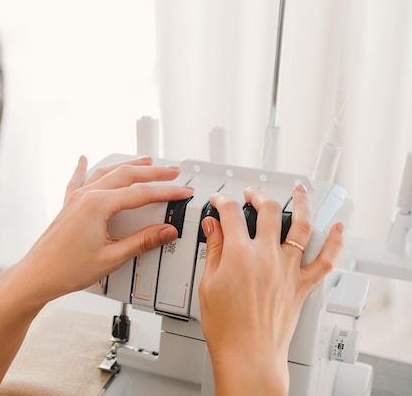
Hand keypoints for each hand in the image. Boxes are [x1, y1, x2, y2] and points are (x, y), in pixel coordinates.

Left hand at [1, 155, 193, 312]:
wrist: (37, 276)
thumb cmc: (66, 269)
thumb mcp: (112, 257)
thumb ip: (142, 242)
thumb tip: (166, 231)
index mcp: (98, 205)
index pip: (141, 193)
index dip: (166, 192)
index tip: (182, 192)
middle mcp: (86, 196)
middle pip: (126, 175)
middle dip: (153, 172)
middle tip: (173, 171)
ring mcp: (75, 199)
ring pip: (106, 172)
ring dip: (128, 166)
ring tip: (146, 162)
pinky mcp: (68, 206)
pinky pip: (78, 180)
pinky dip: (84, 168)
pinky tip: (83, 159)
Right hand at [198, 185, 343, 394]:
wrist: (248, 354)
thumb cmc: (226, 327)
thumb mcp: (209, 284)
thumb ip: (213, 250)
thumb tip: (212, 227)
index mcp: (239, 254)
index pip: (231, 214)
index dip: (222, 202)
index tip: (219, 202)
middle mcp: (267, 257)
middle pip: (268, 211)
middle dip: (258, 196)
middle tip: (251, 195)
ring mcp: (288, 270)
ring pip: (302, 227)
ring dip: (302, 204)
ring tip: (299, 192)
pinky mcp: (302, 285)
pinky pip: (325, 261)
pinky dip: (335, 243)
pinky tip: (339, 229)